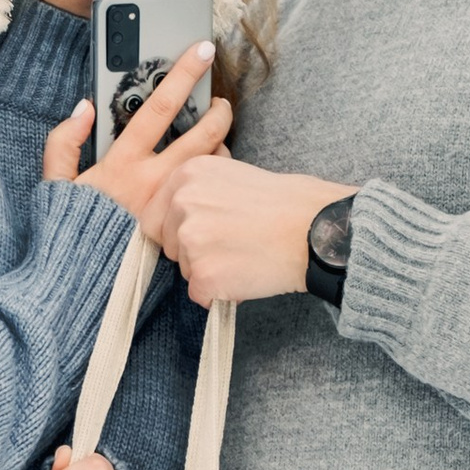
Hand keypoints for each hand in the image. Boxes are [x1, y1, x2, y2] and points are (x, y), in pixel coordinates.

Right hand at [40, 42, 232, 223]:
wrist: (81, 284)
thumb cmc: (69, 233)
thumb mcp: (55, 185)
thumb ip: (64, 143)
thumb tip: (84, 109)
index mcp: (122, 164)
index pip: (158, 106)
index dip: (183, 74)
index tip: (202, 51)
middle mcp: (153, 182)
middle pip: (201, 134)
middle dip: (219, 110)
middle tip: (223, 100)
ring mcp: (172, 205)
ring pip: (211, 163)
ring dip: (221, 143)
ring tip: (220, 135)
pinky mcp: (183, 226)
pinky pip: (210, 194)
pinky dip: (217, 177)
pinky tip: (215, 173)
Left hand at [153, 160, 356, 303]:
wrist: (314, 228)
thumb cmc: (282, 203)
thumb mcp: (230, 174)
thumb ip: (197, 191)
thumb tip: (173, 215)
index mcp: (186, 175)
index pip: (155, 217)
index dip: (178, 230)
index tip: (206, 233)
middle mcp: (182, 203)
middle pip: (167, 245)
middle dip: (192, 252)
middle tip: (231, 244)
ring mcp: (191, 240)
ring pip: (185, 271)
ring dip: (209, 272)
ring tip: (245, 256)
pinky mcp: (203, 274)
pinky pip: (200, 295)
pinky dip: (221, 294)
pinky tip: (247, 275)